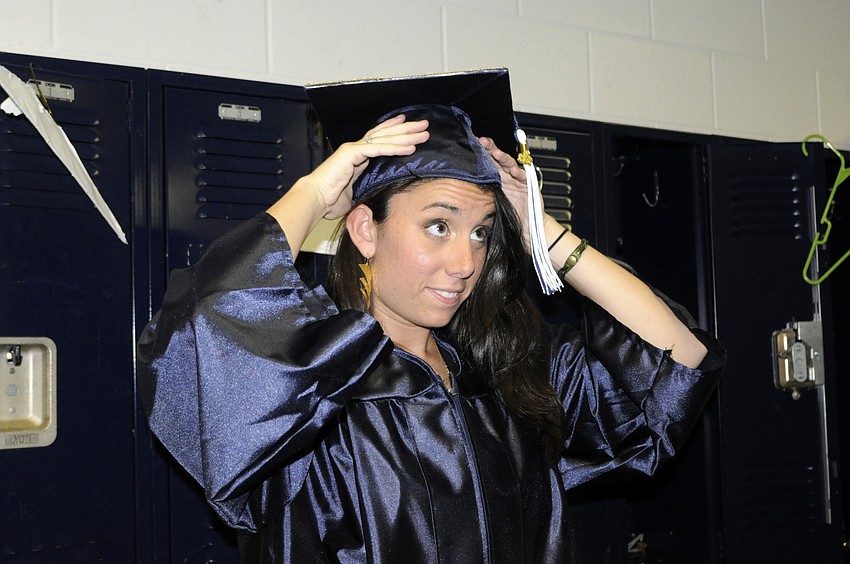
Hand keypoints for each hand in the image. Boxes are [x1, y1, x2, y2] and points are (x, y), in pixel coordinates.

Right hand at [307, 115, 429, 218]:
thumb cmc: (329, 200)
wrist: (315, 199)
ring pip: (385, 139)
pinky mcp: (352, 153)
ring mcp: (354, 149)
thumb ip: (365, 189)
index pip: (379, 139)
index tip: (408, 126)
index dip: (394, 131)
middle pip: (386, 135)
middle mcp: (356, 149)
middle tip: (424, 125)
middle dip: (406, 130)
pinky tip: (410, 147)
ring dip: (406, 136)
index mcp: (356, 157)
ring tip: (423, 132)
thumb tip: (376, 196)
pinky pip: (378, 149)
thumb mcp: (355, 194)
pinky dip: (395, 148)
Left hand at [479, 136, 529, 241]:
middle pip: (498, 160)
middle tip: (482, 141)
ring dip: (504, 158)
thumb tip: (456, 189)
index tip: (471, 144)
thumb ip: (478, 194)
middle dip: (490, 150)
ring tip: (496, 153)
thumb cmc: (506, 217)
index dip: (481, 154)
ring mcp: (518, 181)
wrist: (525, 228)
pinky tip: (513, 171)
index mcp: (496, 179)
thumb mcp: (489, 203)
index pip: (488, 163)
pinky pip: (524, 179)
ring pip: (511, 165)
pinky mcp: (529, 188)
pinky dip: (519, 174)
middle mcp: (507, 177)